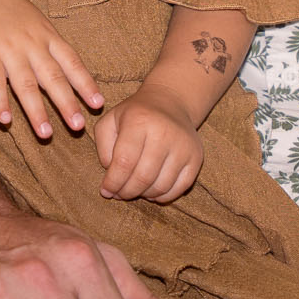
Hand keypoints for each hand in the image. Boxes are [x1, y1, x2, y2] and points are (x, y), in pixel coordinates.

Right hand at [0, 0, 104, 139]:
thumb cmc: (4, 6)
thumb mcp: (34, 19)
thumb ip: (49, 42)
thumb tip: (68, 66)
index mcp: (46, 35)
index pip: (71, 62)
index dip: (85, 83)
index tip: (98, 103)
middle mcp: (31, 44)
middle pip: (52, 77)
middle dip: (67, 103)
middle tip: (78, 126)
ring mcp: (8, 50)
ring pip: (25, 85)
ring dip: (36, 111)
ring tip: (45, 134)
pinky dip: (0, 102)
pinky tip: (6, 121)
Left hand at [92, 86, 202, 202]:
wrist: (170, 102)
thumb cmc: (134, 115)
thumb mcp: (110, 121)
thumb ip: (103, 147)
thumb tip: (111, 174)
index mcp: (139, 120)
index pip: (124, 162)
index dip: (113, 182)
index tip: (105, 191)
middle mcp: (164, 133)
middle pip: (143, 177)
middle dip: (126, 192)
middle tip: (118, 194)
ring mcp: (183, 146)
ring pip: (161, 186)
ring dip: (143, 195)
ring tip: (133, 191)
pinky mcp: (196, 157)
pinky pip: (180, 188)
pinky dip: (163, 196)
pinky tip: (151, 191)